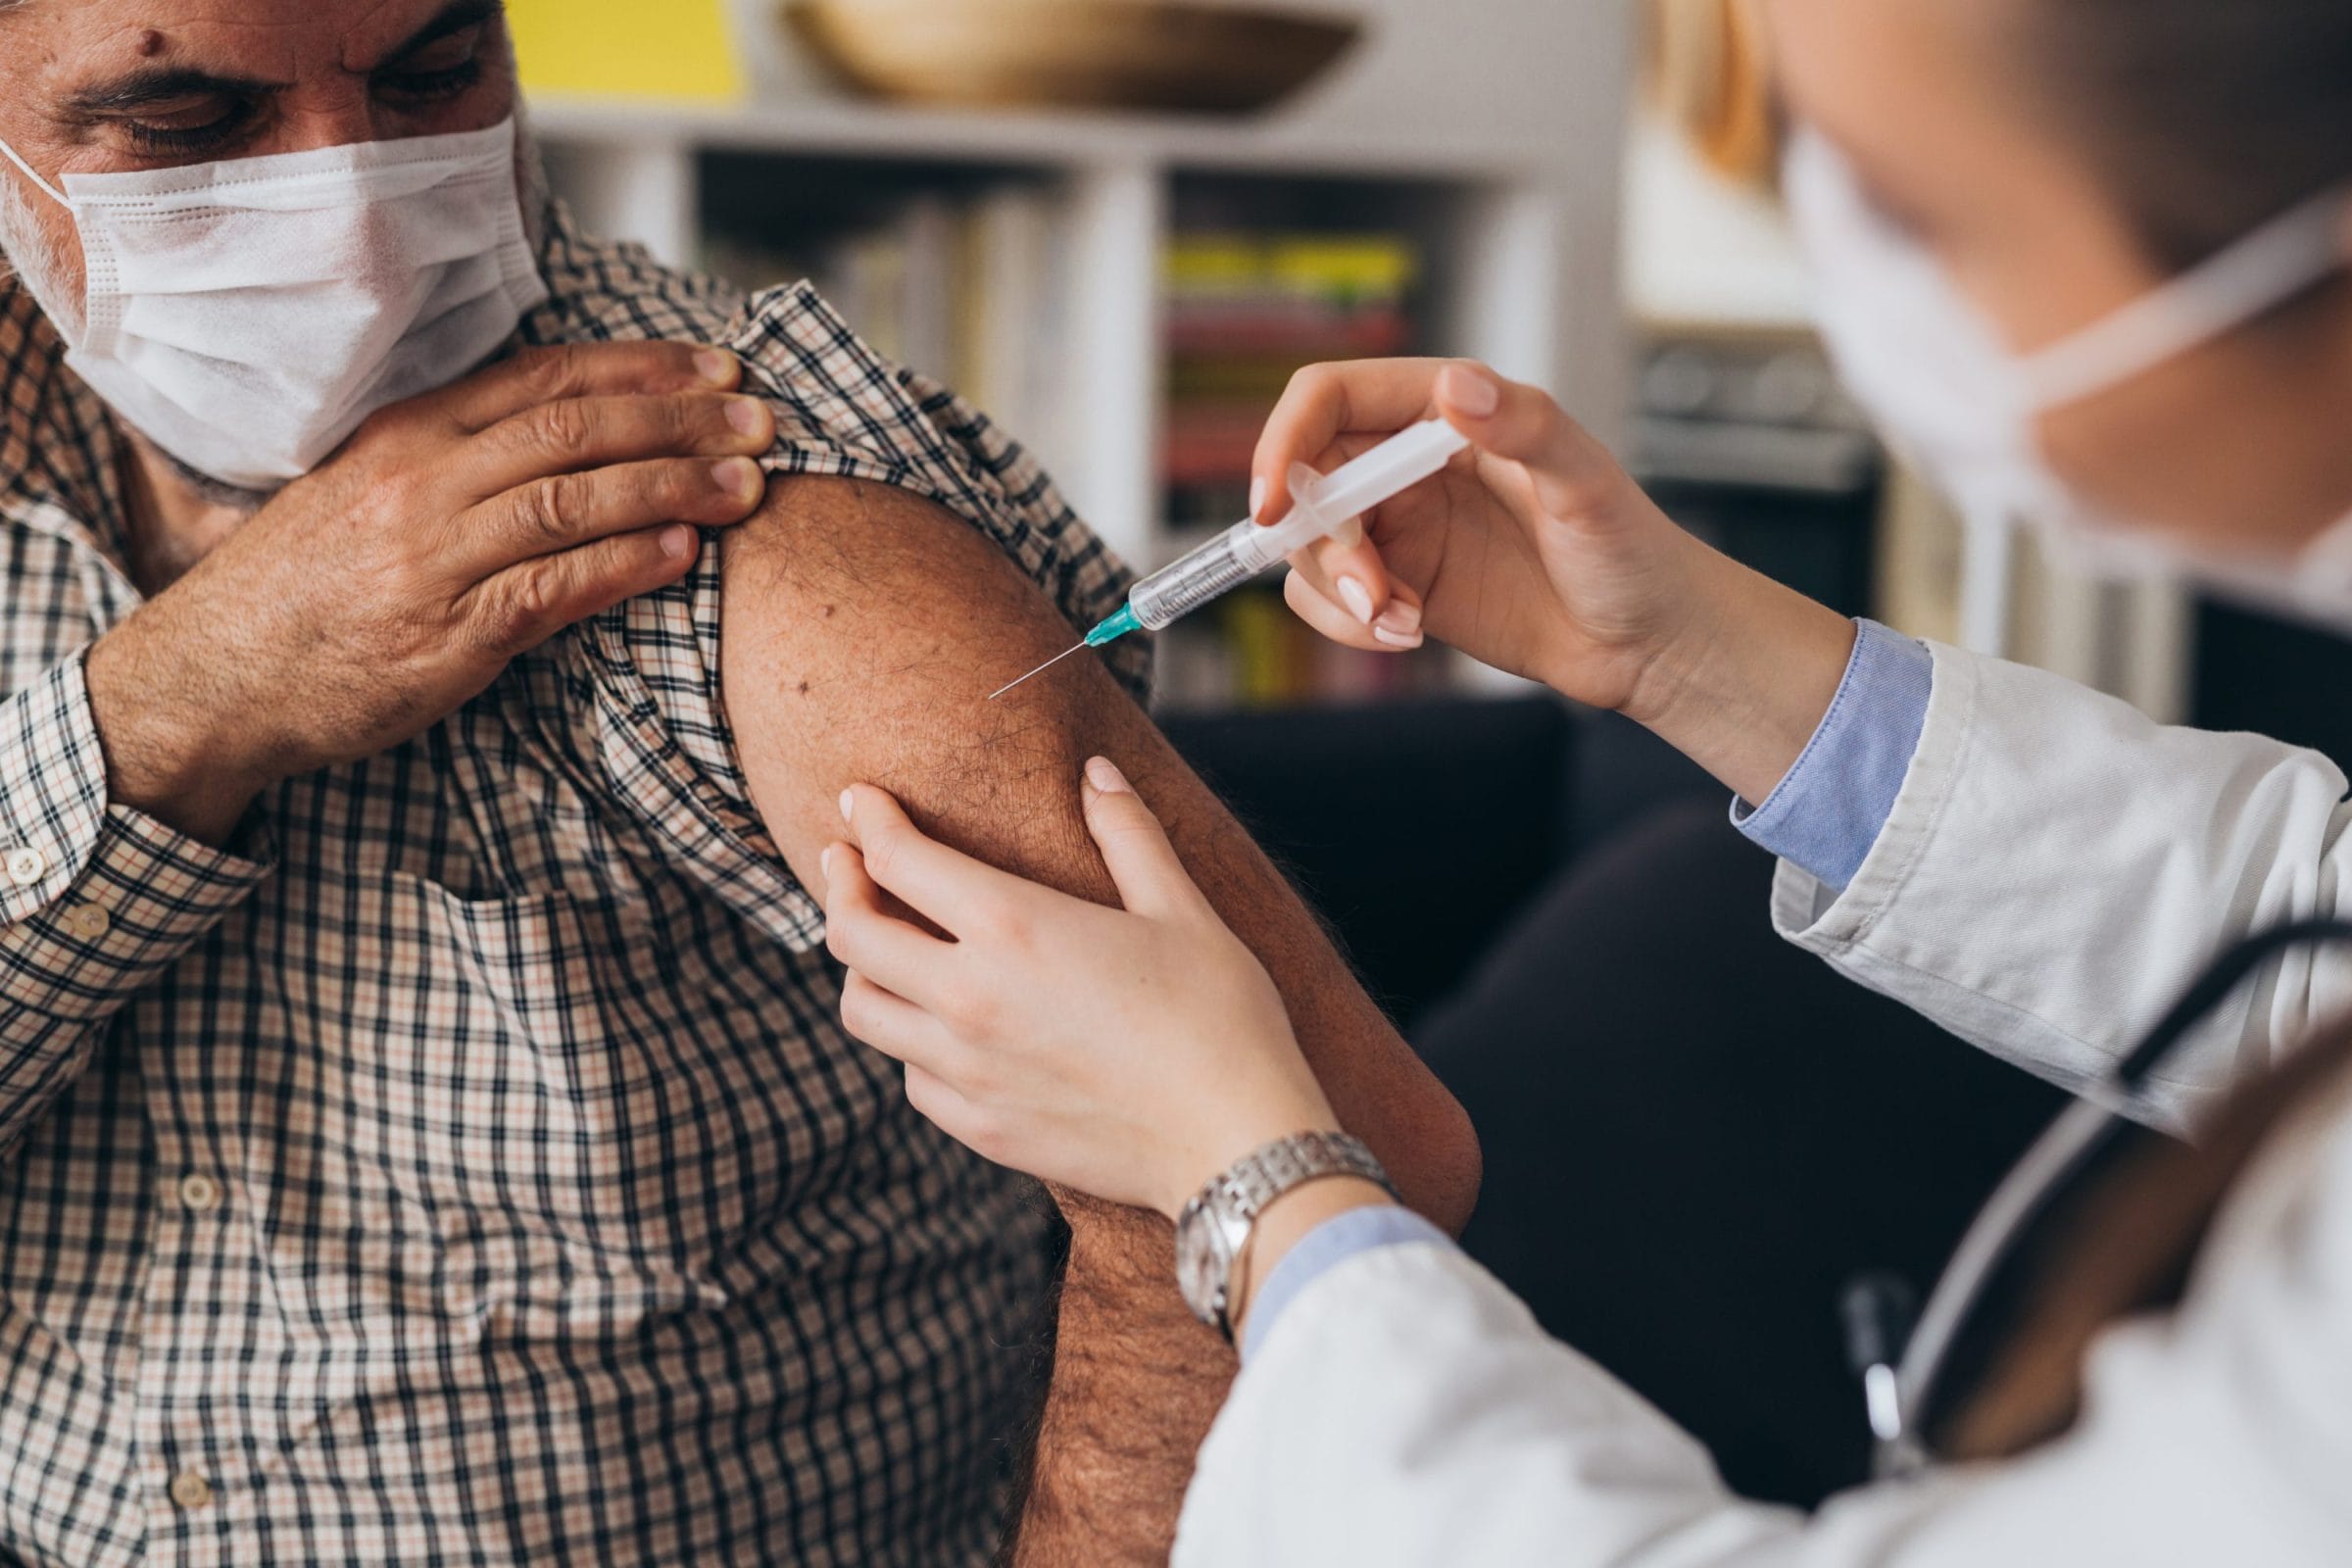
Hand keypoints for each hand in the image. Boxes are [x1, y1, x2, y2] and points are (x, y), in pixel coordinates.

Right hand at [85, 341, 777, 841]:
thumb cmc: (310, 585)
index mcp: (411, 433)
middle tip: (764, 420)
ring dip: (675, 489)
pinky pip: (551, 590)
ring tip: (750, 486)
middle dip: (683, 420)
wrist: (217, 676)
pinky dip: (623, 566)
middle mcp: (423, 482)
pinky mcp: (444, 637)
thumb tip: (577, 428)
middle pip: (577, 429)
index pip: (548, 377)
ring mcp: (433, 559)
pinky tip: (683, 554)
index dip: (644, 367)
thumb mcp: (371, 490)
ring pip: (574, 500)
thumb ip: (464, 456)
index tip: (720, 367)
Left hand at [822, 758, 1339, 1219]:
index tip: (858, 799)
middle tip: (846, 861)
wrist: (1236, 1142)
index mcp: (1013, 925)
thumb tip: (1096, 771)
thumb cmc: (1221, 1017)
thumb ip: (1128, 833)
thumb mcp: (1181, 909)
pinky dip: (908, 1040)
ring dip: (862, 969)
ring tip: (884, 945)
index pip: (898, 859)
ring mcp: (966, 1070)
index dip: (868, 819)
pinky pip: (910, 1076)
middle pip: (852, 935)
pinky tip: (938, 1026)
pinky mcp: (979, 1129)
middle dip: (840, 886)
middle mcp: (969, 996)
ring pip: (863, 1011)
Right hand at [1254, 358, 1857, 803]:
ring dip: (1337, 591)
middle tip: (1371, 592)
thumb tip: (1457, 388)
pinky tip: (1409, 632)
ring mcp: (1399, 526)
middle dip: (1320, 541)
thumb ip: (1525, 427)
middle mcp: (1409, 461)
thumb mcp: (1588, 483)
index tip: (1276, 502)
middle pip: (1306, 479)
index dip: (1287, 440)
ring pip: (1308, 546)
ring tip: (1402, 622)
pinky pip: (1328, 599)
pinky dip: (1348, 624)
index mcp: (1446, 410)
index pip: (1330, 398)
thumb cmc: (1633, 552)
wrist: (1649, 643)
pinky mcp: (1398, 585)